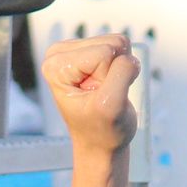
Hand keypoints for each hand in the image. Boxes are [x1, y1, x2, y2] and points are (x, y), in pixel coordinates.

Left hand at [42, 34, 139, 157]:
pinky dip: (121, 68)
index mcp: (56, 65)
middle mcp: (60, 53)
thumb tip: (130, 56)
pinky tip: (108, 84)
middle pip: (110, 44)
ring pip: (118, 44)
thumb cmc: (102, 130)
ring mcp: (75, 50)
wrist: (100, 142)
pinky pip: (121, 47)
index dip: (109, 78)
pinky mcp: (91, 50)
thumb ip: (121, 75)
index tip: (99, 97)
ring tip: (105, 91)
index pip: (104, 53)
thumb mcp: (112, 106)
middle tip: (104, 94)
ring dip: (119, 71)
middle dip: (114, 72)